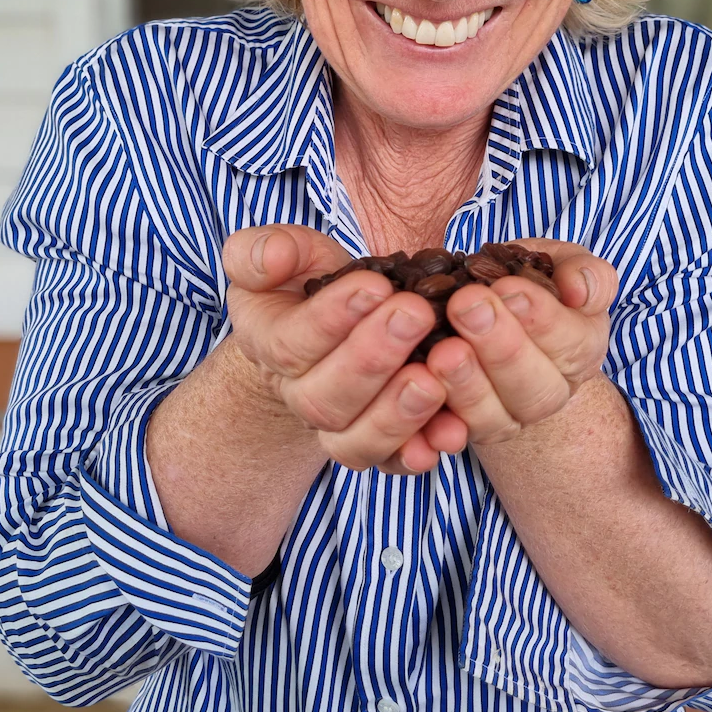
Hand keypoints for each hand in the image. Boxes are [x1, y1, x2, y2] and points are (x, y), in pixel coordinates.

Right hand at [223, 225, 461, 474]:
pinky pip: (392, 462)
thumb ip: (260, 249)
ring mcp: (337, 425)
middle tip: (416, 314)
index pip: (290, 343)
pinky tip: (451, 432)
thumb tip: (269, 259)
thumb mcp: (283, 251)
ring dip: (397, 414)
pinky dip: (421, 453)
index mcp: (266, 342)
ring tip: (434, 379)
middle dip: (373, 358)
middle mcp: (297, 394)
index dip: (331, 318)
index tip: (376, 285)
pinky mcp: (377, 443)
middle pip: (324, 398)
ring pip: (355, 441)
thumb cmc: (305, 278)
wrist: (328, 320)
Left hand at [420, 240, 617, 452]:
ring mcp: (509, 418)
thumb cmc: (530, 283)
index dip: (541, 318)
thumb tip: (579, 289)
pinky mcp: (468, 430)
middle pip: (535, 389)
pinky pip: (452, 435)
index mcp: (580, 350)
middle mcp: (551, 392)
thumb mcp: (562, 264)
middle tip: (465, 305)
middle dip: (500, 347)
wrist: (492, 313)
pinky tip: (418, 390)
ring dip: (467, 385)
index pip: (571, 343)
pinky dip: (435, 424)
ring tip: (442, 350)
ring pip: (494, 418)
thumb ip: (585, 273)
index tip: (506, 287)